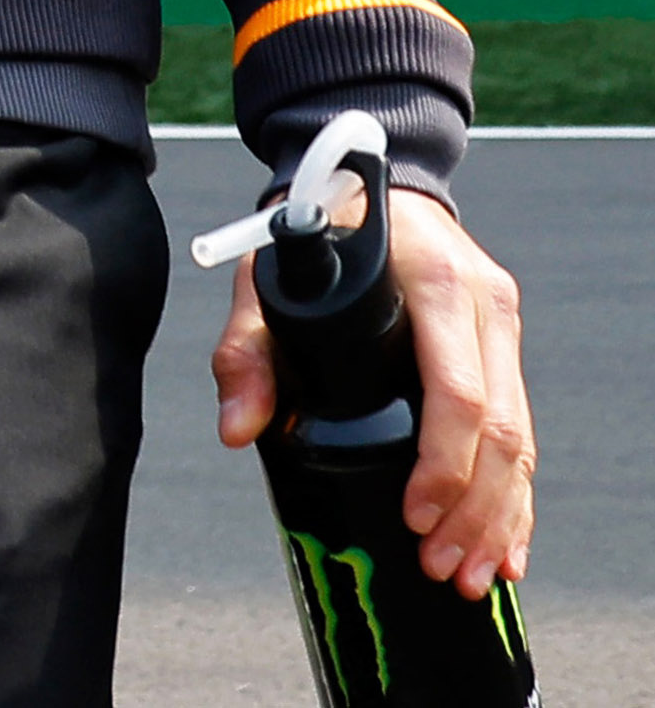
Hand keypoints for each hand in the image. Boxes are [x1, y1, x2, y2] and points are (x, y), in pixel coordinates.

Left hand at [214, 184, 532, 594]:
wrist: (367, 183)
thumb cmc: (315, 230)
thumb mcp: (267, 275)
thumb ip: (245, 348)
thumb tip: (236, 429)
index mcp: (436, 283)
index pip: (458, 391)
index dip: (443, 463)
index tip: (414, 515)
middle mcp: (484, 307)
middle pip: (502, 428)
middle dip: (475, 509)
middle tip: (442, 567)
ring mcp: (502, 330)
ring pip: (521, 440)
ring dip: (500, 516)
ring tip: (469, 574)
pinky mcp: (505, 350)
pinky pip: (522, 433)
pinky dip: (516, 496)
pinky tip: (505, 545)